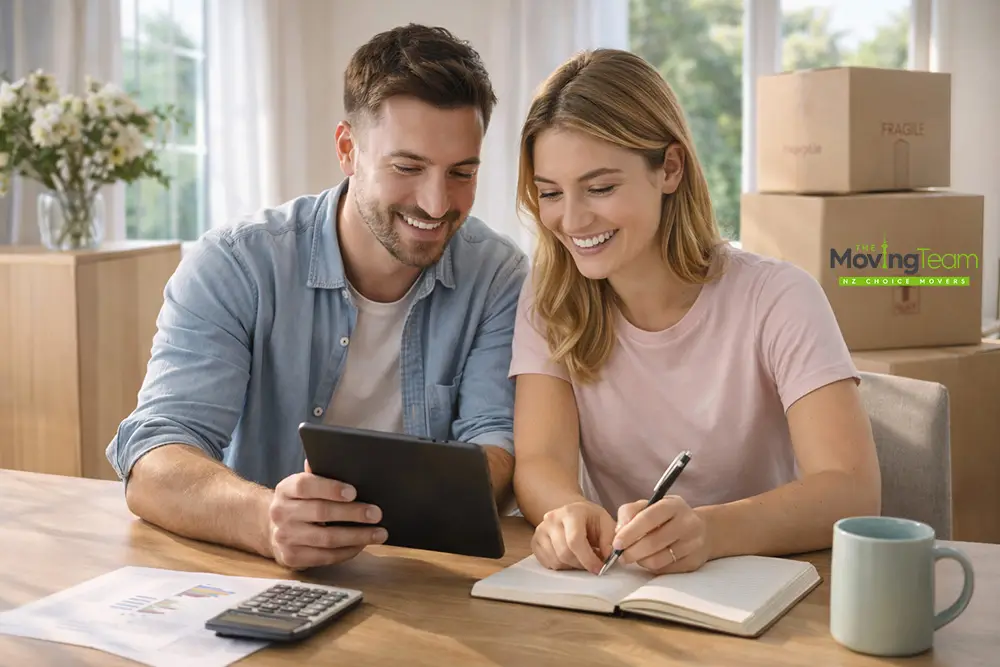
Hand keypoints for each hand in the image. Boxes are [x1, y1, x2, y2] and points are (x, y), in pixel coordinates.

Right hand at [266, 459, 386, 568]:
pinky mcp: (292, 557)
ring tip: (379, 533)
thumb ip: (320, 474)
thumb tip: (340, 458)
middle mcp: (281, 513)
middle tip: (376, 514)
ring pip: (326, 538)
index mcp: (285, 489)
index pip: (305, 485)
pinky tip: (362, 544)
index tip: (354, 492)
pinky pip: (326, 557)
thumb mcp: (305, 487)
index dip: (331, 488)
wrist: (276, 530)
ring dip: (357, 536)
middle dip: (353, 513)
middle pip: (321, 512)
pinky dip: (348, 551)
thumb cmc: (301, 503)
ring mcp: (285, 537)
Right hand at [531, 501, 616, 574]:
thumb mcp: (606, 523)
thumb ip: (609, 539)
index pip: (575, 540)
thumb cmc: (591, 519)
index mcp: (571, 512)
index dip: (587, 559)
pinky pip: (547, 563)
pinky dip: (561, 566)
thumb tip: (607, 557)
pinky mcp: (535, 541)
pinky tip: (569, 558)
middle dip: (581, 564)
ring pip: (556, 560)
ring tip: (581, 558)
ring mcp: (541, 530)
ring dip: (572, 566)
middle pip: (564, 553)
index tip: (599, 569)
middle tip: (592, 565)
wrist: (573, 513)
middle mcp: (552, 519)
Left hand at [613, 496, 709, 574]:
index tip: (616, 544)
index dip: (630, 532)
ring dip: (640, 561)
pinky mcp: (693, 561)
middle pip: (653, 542)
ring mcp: (693, 544)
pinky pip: (665, 570)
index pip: (648, 518)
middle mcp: (687, 523)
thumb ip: (629, 513)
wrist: (701, 530)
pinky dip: (652, 567)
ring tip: (635, 557)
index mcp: (673, 505)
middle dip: (632, 552)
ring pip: (658, 560)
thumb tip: (618, 533)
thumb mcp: (648, 506)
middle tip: (620, 557)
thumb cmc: (666, 517)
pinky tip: (650, 559)